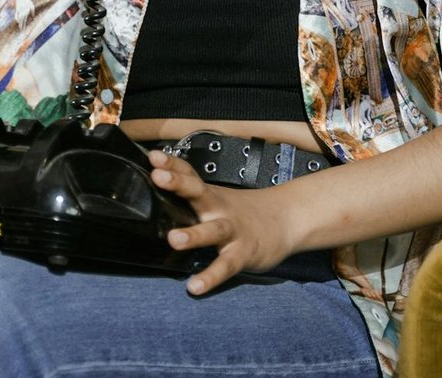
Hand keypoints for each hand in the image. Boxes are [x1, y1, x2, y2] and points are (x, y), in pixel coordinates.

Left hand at [148, 149, 299, 294]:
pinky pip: (225, 266)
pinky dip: (211, 277)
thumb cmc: (242, 212)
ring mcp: (232, 230)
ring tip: (175, 239)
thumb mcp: (216, 198)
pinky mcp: (242, 253)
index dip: (172, 164)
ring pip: (213, 230)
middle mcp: (219, 208)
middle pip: (198, 192)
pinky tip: (195, 286)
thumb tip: (155, 189)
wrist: (286, 220)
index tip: (154, 156)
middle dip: (178, 184)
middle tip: (158, 177)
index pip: (190, 174)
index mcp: (210, 194)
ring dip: (195, 234)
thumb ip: (190, 196)